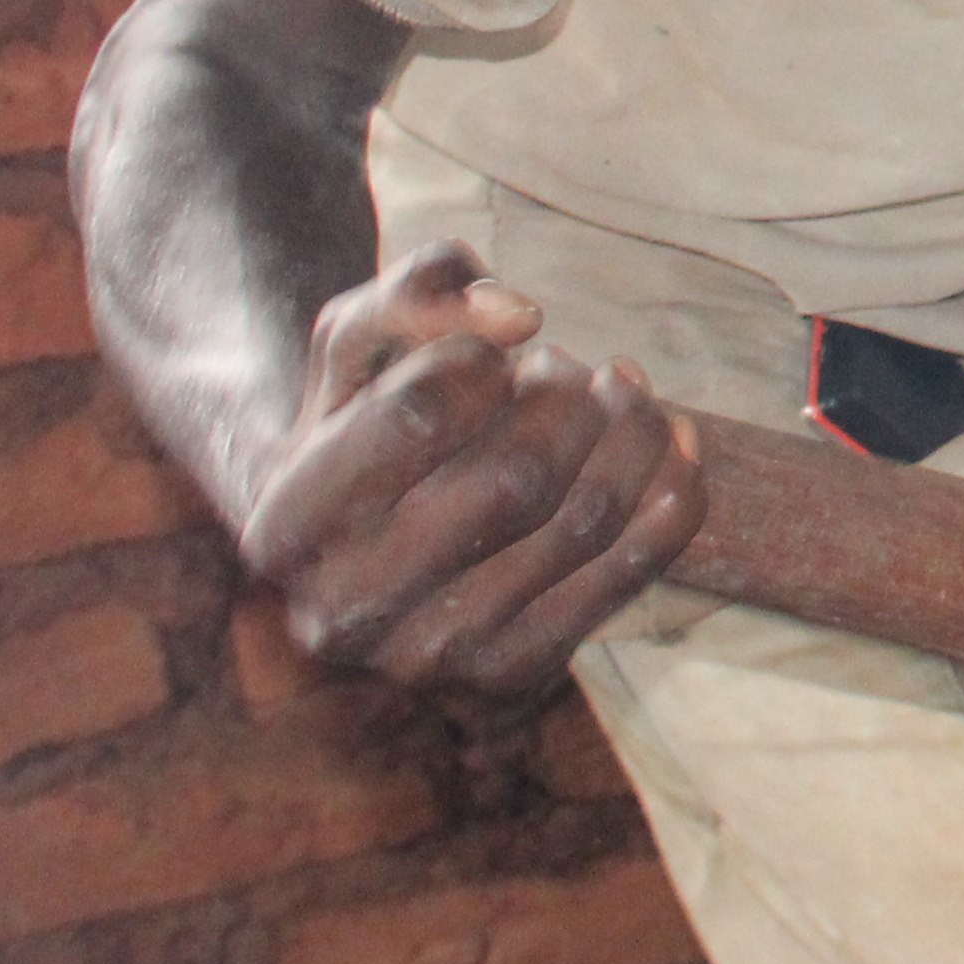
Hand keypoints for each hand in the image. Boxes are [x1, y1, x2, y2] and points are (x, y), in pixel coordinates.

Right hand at [237, 245, 706, 694]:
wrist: (363, 555)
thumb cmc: (362, 421)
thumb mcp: (357, 340)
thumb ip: (419, 288)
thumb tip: (521, 316)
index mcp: (290, 524)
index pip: (423, 413)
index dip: (480, 359)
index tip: (486, 359)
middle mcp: (349, 611)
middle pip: (518, 474)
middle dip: (567, 397)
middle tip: (564, 368)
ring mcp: (435, 659)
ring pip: (585, 518)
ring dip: (629, 430)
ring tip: (617, 389)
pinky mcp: (513, 675)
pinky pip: (632, 570)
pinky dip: (673, 490)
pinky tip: (672, 437)